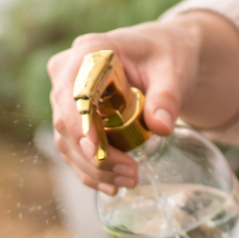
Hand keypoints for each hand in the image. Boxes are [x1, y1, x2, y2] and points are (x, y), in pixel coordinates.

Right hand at [46, 20, 197, 194]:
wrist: (162, 56)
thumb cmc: (165, 55)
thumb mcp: (172, 71)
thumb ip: (167, 96)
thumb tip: (161, 127)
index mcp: (90, 51)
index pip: (73, 92)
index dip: (80, 124)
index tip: (96, 150)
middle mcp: (68, 74)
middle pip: (67, 122)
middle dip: (95, 156)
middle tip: (130, 174)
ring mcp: (66, 99)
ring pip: (67, 142)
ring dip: (94, 169)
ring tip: (129, 181)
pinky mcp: (72, 120)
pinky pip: (73, 150)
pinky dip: (91, 171)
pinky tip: (112, 186)